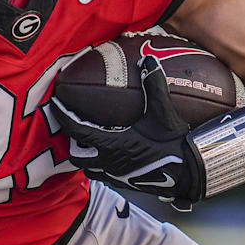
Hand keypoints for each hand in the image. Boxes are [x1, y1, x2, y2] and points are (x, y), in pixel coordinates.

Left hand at [46, 55, 204, 208]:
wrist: (189, 173)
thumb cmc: (174, 144)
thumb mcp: (163, 112)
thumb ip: (154, 85)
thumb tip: (148, 61)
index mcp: (112, 144)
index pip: (76, 129)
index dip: (63, 116)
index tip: (54, 105)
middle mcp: (109, 162)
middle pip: (76, 154)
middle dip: (71, 142)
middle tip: (73, 126)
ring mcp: (116, 175)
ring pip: (89, 169)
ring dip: (85, 156)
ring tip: (89, 143)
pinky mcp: (125, 184)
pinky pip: (104, 176)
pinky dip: (101, 166)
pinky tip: (110, 156)